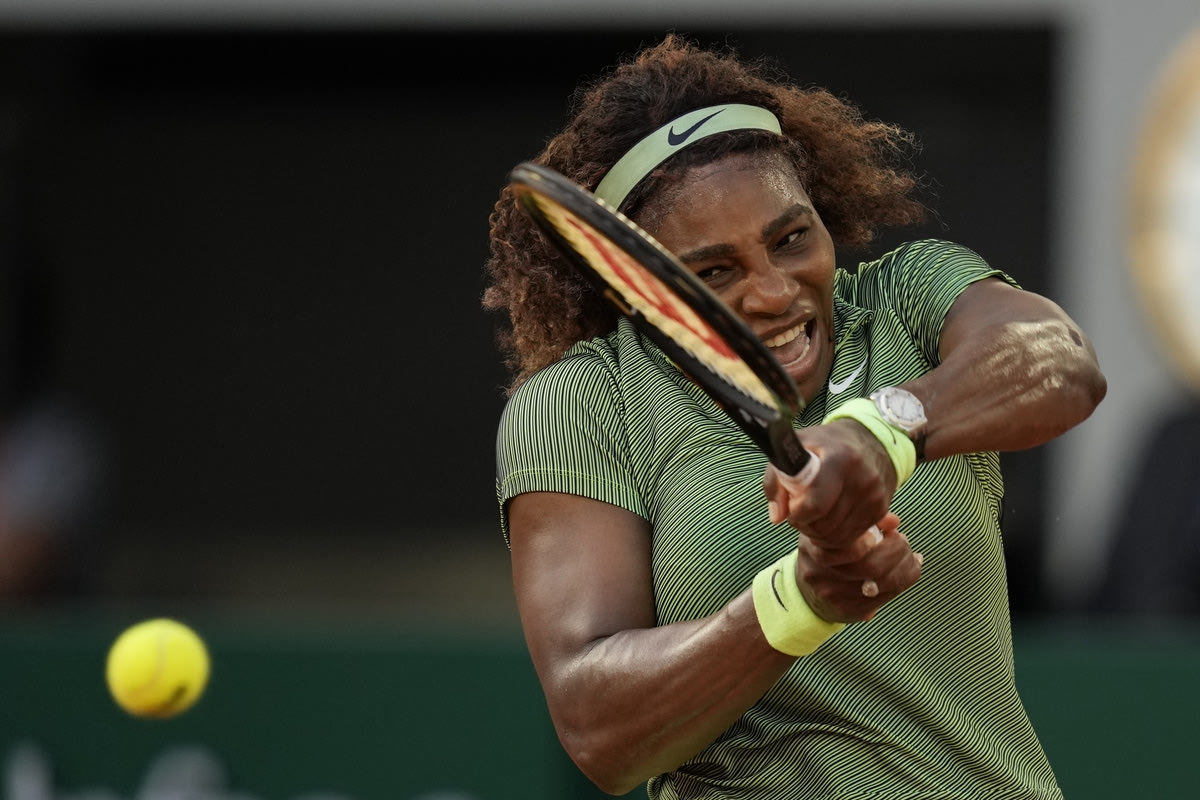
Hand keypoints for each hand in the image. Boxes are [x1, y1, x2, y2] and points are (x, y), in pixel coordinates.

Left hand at [763, 419, 897, 548]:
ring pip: (837, 537)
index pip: (816, 504)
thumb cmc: (826, 444)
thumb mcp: (796, 448)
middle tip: (798, 514)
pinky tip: (827, 521)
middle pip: (825, 525)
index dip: (797, 513)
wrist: (871, 440)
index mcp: (839, 459)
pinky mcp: (880, 510)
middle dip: (805, 525)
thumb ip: (776, 480)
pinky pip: (851, 538)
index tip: (791, 506)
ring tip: (811, 517)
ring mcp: (874, 496)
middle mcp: (862, 479)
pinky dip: (834, 536)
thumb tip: (777, 517)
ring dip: (818, 534)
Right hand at [793, 512, 922, 622]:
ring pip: (880, 584)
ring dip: (904, 567)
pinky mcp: (846, 611)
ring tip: (908, 555)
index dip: (878, 536)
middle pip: (869, 565)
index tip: (892, 530)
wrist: (807, 592)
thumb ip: (865, 520)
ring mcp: (831, 595)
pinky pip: (884, 598)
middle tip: (903, 541)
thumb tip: (894, 522)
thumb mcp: (837, 530)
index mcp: (813, 545)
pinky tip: (910, 569)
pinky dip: (904, 581)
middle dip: (897, 551)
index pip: (851, 542)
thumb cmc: (830, 552)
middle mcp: (817, 572)